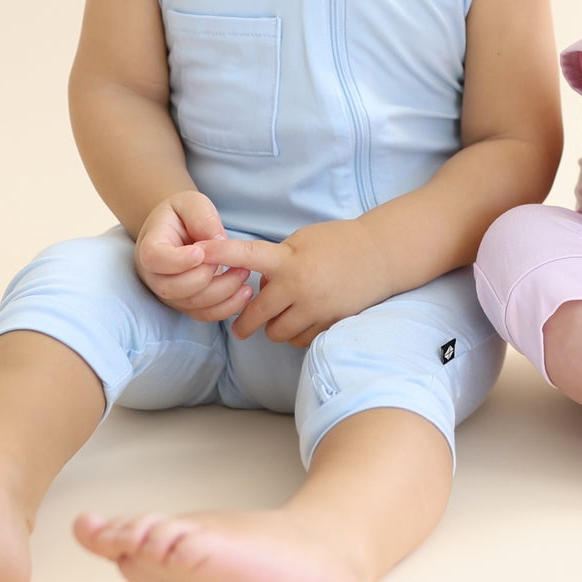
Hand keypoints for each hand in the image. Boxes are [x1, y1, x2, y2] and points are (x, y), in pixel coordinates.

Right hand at [134, 191, 254, 322]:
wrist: (178, 229)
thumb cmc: (183, 214)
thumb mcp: (191, 203)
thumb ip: (202, 218)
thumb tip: (218, 241)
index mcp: (149, 246)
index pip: (155, 259)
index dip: (178, 260)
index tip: (201, 252)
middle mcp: (153, 275)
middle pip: (172, 288)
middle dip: (205, 277)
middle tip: (230, 261)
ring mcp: (168, 293)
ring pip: (190, 304)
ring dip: (221, 292)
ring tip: (243, 273)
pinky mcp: (185, 303)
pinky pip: (203, 314)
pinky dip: (226, 308)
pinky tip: (245, 293)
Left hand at [204, 220, 389, 346]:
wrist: (380, 255)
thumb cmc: (338, 242)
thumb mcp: (301, 241)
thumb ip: (276, 261)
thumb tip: (259, 288)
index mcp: (289, 260)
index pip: (248, 255)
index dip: (222, 253)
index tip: (201, 251)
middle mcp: (299, 286)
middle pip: (257, 316)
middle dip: (245, 323)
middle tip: (241, 328)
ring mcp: (316, 308)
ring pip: (278, 334)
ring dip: (274, 328)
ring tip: (283, 316)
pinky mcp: (330, 323)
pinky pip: (301, 340)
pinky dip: (296, 334)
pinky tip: (303, 320)